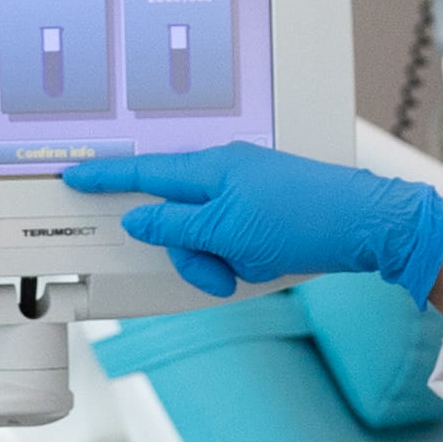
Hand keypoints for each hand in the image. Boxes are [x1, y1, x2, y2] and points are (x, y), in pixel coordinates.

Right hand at [59, 144, 442, 302]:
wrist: (365, 225)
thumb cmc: (304, 218)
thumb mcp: (226, 232)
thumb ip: (176, 228)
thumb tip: (141, 221)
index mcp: (210, 169)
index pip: (144, 172)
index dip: (107, 177)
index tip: (78, 176)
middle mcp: (225, 173)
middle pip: (176, 217)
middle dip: (191, 253)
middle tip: (216, 272)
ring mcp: (246, 191)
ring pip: (204, 234)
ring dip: (219, 260)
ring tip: (252, 266)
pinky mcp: (264, 210)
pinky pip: (232, 238)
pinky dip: (241, 257)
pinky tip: (268, 261)